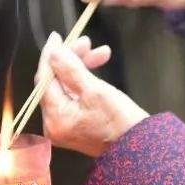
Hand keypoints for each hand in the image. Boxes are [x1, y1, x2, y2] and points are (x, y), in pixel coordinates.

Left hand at [38, 32, 148, 156]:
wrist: (141, 148)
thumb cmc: (121, 121)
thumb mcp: (95, 90)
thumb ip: (71, 69)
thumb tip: (54, 52)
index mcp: (55, 118)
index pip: (44, 80)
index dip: (51, 56)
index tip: (58, 37)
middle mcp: (54, 124)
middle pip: (54, 82)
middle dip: (71, 60)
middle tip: (89, 42)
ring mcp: (64, 126)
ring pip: (65, 87)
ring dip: (81, 67)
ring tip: (103, 54)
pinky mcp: (75, 125)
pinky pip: (73, 96)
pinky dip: (84, 82)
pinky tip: (97, 70)